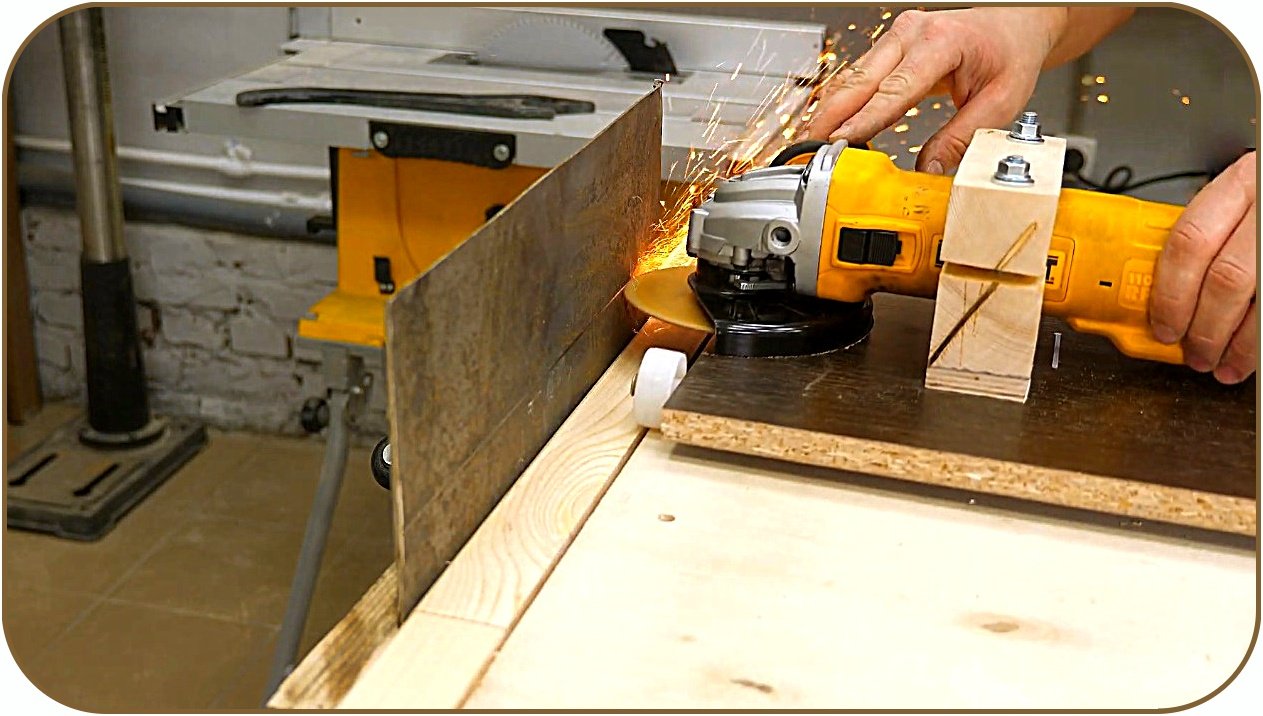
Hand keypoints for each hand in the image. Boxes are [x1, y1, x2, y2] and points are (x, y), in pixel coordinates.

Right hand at [806, 8, 1132, 174]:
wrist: (1015, 24)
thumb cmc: (1010, 52)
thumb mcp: (1001, 101)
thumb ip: (963, 137)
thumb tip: (930, 170)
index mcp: (941, 42)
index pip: (894, 88)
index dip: (864, 120)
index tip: (840, 143)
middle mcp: (912, 34)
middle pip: (858, 80)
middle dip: (829, 117)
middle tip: (808, 148)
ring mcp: (897, 37)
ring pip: (851, 77)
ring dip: (829, 111)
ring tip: (809, 142)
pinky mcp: (890, 48)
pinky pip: (858, 76)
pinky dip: (840, 102)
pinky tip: (826, 125)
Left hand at [1150, 152, 1257, 383]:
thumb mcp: (1243, 200)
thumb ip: (1210, 237)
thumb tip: (1168, 293)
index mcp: (1243, 183)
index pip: (1189, 243)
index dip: (1170, 293)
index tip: (1162, 325)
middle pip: (1226, 279)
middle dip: (1204, 328)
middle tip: (1193, 353)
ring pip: (1261, 304)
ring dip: (1240, 345)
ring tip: (1224, 364)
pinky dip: (1262, 343)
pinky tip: (1254, 356)